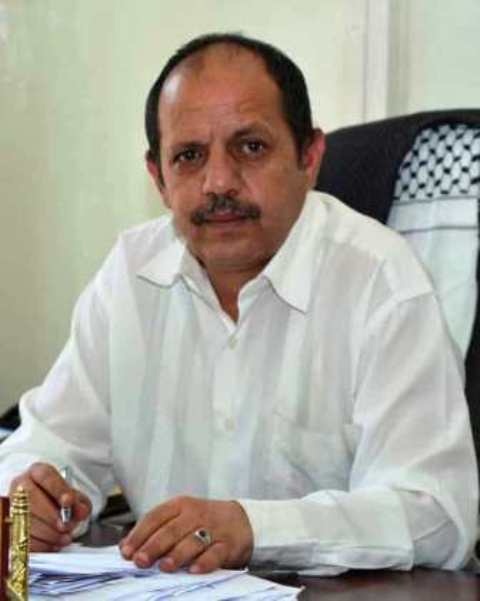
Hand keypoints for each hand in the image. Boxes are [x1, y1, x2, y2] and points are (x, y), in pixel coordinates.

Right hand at [9, 462, 91, 551]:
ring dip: (47, 532)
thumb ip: (80, 503)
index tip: (69, 501)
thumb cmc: (61, 501)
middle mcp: (21, 486)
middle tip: (66, 525)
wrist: (49, 510)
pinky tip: (53, 544)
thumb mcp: (75, 498)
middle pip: (31, 497)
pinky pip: (21, 537)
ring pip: (25, 519)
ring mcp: (13, 506)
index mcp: (38, 472)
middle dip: (50, 515)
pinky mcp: (11, 527)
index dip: (58, 489)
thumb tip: (81, 511)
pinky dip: (40, 544)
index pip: (46, 475)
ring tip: (63, 537)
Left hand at [120, 496, 252, 573]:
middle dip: (154, 546)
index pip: (155, 517)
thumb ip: (155, 531)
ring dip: (177, 554)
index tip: (126, 551)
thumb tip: (125, 547)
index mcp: (180, 505)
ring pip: (192, 541)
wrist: (241, 520)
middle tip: (140, 561)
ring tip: (164, 567)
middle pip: (171, 530)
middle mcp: (195, 514)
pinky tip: (194, 570)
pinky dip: (205, 562)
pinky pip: (215, 553)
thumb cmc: (202, 522)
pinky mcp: (227, 544)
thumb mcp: (179, 518)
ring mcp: (212, 528)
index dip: (139, 534)